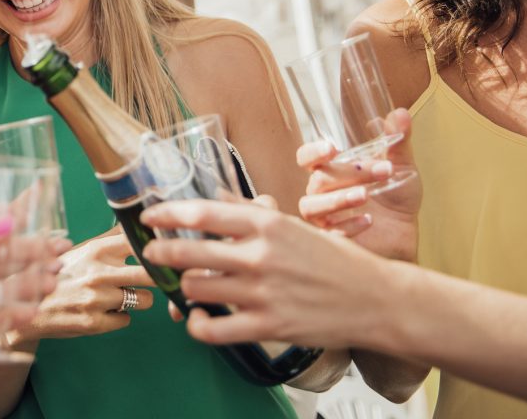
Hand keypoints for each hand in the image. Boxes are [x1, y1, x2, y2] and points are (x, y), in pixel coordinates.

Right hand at [8, 229, 155, 344]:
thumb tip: (136, 223)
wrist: (27, 306)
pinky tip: (103, 311)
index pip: (141, 243)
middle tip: (156, 277)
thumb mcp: (80, 250)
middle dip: (158, 276)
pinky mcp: (94, 323)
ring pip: (144, 300)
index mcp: (97, 250)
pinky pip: (126, 319)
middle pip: (151, 273)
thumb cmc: (57, 274)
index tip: (160, 252)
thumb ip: (109, 239)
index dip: (155, 248)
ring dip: (137, 299)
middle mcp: (99, 273)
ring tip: (118, 296)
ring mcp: (97, 300)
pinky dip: (118, 317)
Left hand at [142, 199, 390, 349]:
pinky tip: (197, 318)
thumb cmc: (334, 260)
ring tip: (188, 284)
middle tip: (152, 251)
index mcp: (267, 224)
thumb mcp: (293, 225)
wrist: (377, 300)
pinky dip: (196, 325)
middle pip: (188, 250)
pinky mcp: (267, 326)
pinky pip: (212, 329)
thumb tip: (215, 197)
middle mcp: (260, 255)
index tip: (150, 216)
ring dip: (184, 286)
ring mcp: (262, 293)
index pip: (202, 212)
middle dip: (160, 250)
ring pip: (195, 287)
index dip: (167, 213)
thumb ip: (251, 213)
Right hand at [297, 108, 420, 260]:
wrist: (405, 234)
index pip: (305, 158)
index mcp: (331, 171)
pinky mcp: (334, 240)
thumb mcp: (401, 167)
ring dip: (338, 199)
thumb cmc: (396, 199)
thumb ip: (398, 141)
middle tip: (382, 171)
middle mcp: (321, 192)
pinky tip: (369, 221)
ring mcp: (325, 217)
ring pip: (312, 206)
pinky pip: (329, 233)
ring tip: (365, 195)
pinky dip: (347, 225)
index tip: (332, 148)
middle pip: (318, 179)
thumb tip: (400, 113)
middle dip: (348, 173)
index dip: (313, 152)